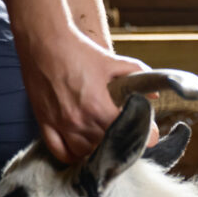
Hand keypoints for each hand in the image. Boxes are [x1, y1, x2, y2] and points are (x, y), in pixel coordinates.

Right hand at [17, 25, 159, 162]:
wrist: (43, 41)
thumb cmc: (78, 50)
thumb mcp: (112, 61)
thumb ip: (136, 76)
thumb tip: (153, 94)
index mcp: (98, 106)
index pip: (127, 133)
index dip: (145, 137)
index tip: (152, 136)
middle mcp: (79, 120)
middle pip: (107, 148)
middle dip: (122, 144)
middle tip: (130, 137)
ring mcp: (60, 124)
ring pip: (84, 154)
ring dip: (98, 152)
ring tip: (108, 144)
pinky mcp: (44, 122)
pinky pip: (60, 152)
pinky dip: (73, 155)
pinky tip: (83, 150)